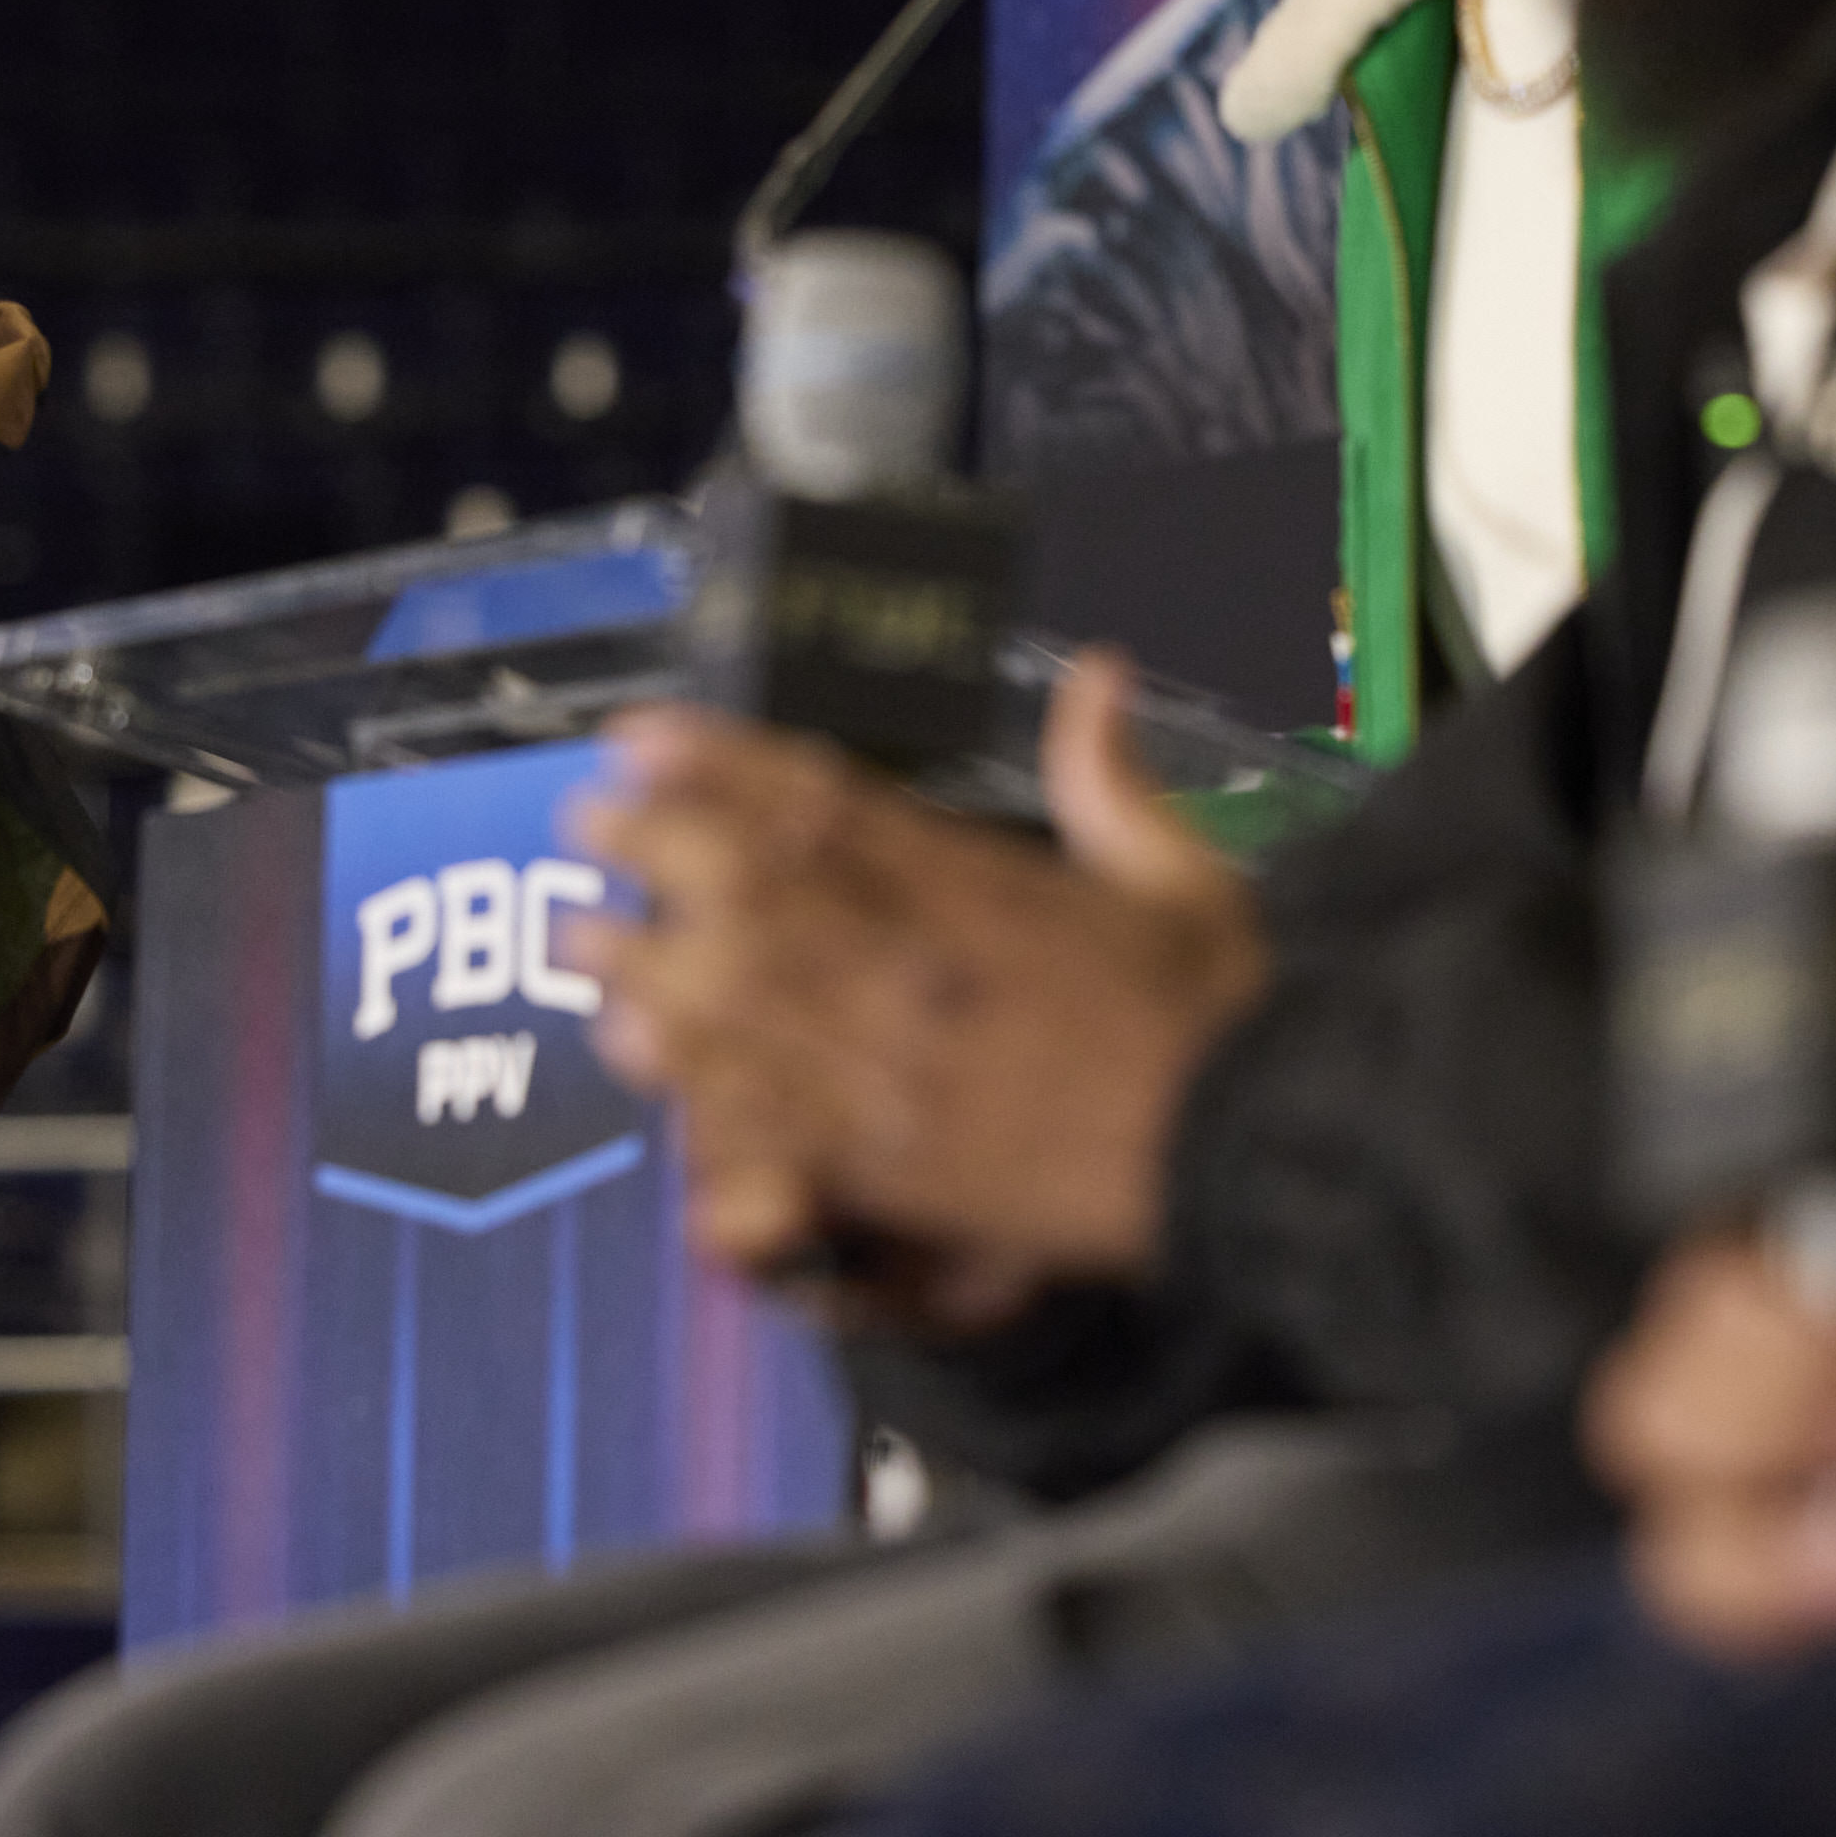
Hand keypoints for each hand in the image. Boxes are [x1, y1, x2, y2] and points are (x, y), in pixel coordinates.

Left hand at [562, 653, 1269, 1326]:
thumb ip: (1113, 776)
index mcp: (983, 888)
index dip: (716, 764)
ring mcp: (901, 1065)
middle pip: (754, 893)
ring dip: (650, 962)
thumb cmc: (1223, 1016)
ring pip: (741, 999)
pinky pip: (769, 1109)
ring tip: (581, 940)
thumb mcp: (1181, 872)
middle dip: (656, 853)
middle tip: (584, 825)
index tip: (645, 737)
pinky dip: (695, 1074)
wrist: (1254, 1144)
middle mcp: (922, 965)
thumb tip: (1100, 675)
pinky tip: (641, 1053)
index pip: (820, 804)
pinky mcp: (900, 1161)